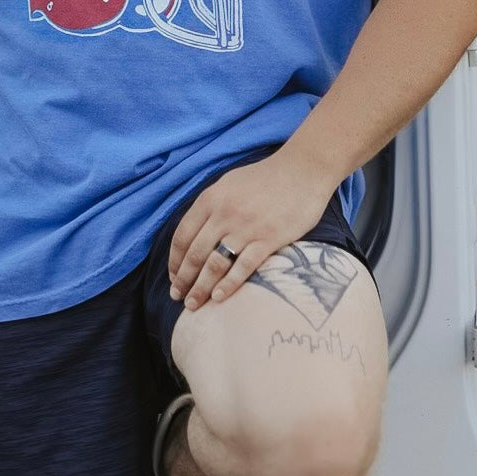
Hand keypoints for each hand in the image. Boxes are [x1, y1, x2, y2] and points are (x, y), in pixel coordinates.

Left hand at [167, 150, 334, 311]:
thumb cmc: (266, 177)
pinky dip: (228, 284)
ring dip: (201, 288)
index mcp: (211, 199)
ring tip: (193, 305)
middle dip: (183, 280)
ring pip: (214, 264)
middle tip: (177, 297)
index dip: (175, 260)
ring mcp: (246, 228)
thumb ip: (211, 205)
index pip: (183, 236)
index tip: (173, 277)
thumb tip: (196, 231)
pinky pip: (243, 267)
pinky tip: (218, 297)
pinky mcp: (268, 239)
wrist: (302, 170)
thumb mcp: (229, 183)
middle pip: (195, 254)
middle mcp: (224, 214)